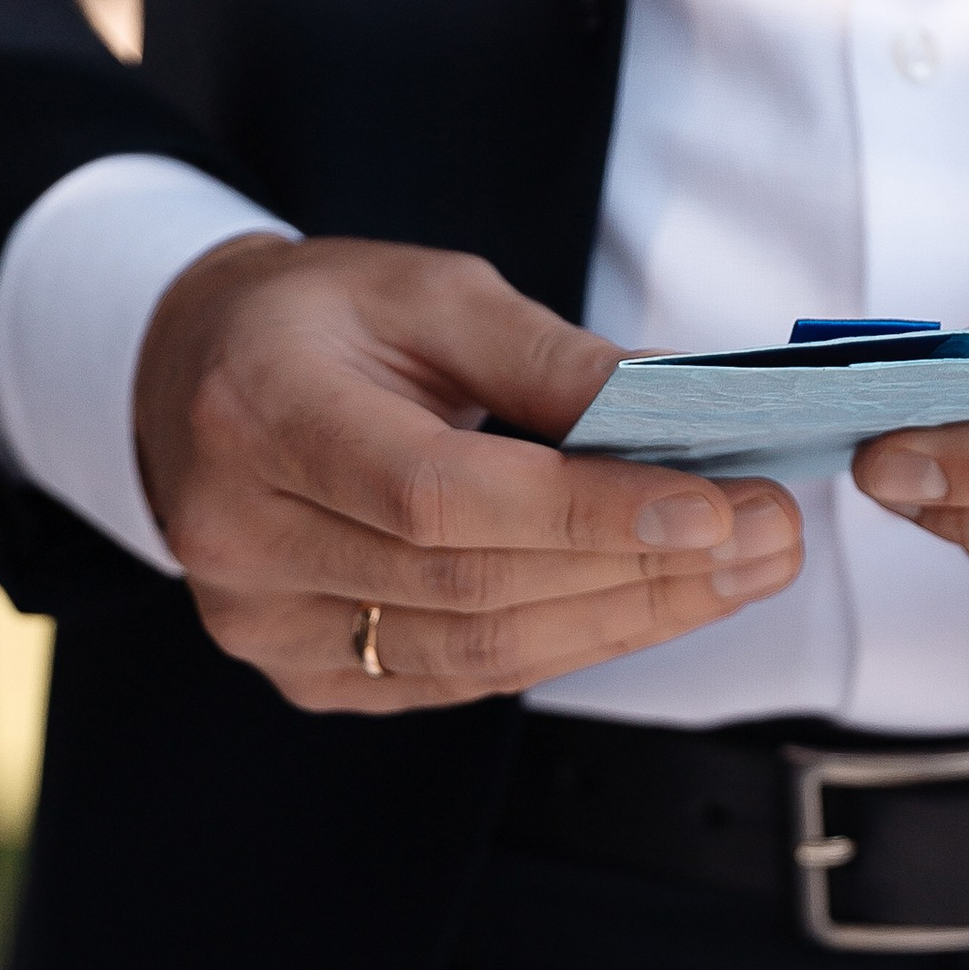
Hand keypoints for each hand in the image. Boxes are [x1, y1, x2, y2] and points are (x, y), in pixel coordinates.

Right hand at [135, 235, 801, 710]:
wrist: (201, 377)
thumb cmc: (320, 322)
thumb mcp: (429, 292)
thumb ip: (552, 358)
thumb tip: (686, 413)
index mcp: (260, 415)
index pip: (438, 495)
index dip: (584, 514)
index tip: (712, 506)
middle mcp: (242, 536)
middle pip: (471, 585)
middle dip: (642, 570)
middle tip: (767, 535)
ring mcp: (264, 622)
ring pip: (477, 650)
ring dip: (628, 618)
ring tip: (740, 572)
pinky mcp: (302, 673)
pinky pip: (459, 678)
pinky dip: (568, 642)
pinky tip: (651, 603)